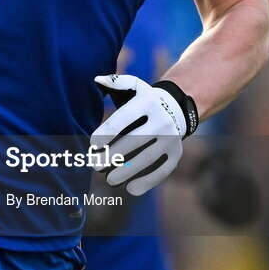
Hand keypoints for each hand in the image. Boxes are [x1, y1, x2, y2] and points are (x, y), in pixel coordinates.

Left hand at [91, 74, 198, 195]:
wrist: (176, 107)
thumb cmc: (143, 99)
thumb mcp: (133, 86)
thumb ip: (115, 82)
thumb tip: (97, 80)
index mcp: (147, 102)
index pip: (122, 120)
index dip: (105, 134)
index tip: (92, 145)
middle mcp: (162, 120)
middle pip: (134, 141)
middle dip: (113, 155)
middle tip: (95, 165)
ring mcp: (172, 138)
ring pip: (148, 157)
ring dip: (128, 171)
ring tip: (109, 180)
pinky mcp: (176, 153)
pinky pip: (163, 170)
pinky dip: (148, 181)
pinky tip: (131, 189)